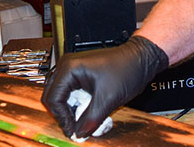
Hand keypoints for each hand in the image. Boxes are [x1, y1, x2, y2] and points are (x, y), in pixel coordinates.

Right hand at [41, 35, 168, 138]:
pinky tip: (88, 111)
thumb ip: (90, 120)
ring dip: (70, 111)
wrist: (140, 59)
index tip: (72, 131)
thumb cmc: (127, 68)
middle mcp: (67, 66)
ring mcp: (73, 69)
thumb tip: (78, 133)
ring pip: (61, 96)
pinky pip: (71, 94)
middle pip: (53, 97)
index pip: (53, 98)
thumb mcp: (107, 100)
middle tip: (75, 127)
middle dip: (64, 115)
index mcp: (69, 68)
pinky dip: (77, 105)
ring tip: (83, 119)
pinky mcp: (80, 75)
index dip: (62, 118)